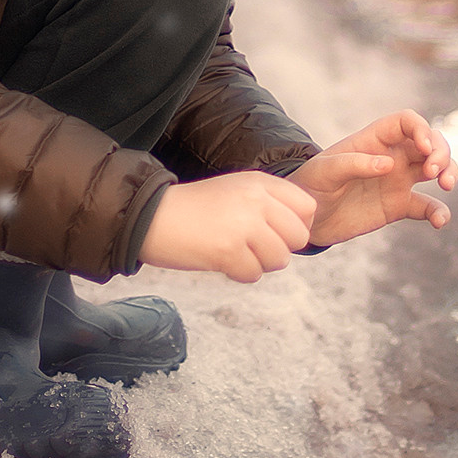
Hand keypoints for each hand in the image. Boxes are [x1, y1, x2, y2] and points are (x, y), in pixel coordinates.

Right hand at [142, 170, 317, 281]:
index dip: (297, 226)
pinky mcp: (228, 251)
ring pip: (280, 260)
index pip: (307, 207)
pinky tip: (221, 260)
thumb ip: (269, 203)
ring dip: (259, 263)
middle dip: (280, 248)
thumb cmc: (193, 208)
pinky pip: (254, 275)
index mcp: (259, 182)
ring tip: (234, 252)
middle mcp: (256, 200)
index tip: (277, 233)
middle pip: (299, 237)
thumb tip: (302, 231)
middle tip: (253, 247)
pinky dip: (239, 274)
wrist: (150, 216)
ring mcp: (243, 225)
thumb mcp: (236, 190)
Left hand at [291, 111, 457, 250]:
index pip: (407, 122)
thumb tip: (389, 164)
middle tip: (434, 171)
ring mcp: (397, 181)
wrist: (306, 218)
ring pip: (435, 169)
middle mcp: (391, 156)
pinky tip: (440, 222)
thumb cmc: (310, 186)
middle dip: (441, 152)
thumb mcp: (325, 172)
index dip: (422, 129)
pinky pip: (427, 206)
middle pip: (429, 143)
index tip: (424, 148)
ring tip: (446, 186)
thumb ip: (354, 164)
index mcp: (374, 140)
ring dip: (449, 172)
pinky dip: (439, 212)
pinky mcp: (398, 206)